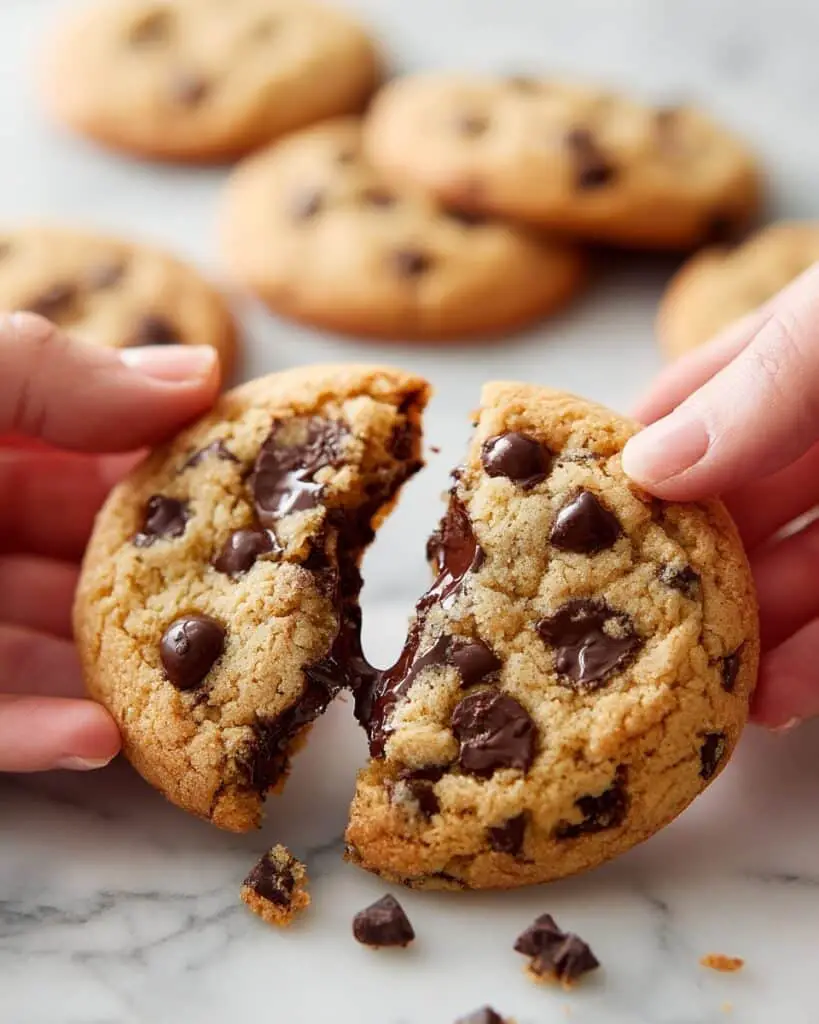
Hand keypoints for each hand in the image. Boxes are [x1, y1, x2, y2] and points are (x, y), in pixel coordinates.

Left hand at [0, 313, 219, 771]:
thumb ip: (63, 372)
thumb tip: (202, 372)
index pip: (104, 463)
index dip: (186, 473)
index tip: (270, 488)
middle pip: (92, 569)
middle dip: (172, 590)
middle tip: (263, 609)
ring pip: (50, 658)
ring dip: (122, 684)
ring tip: (206, 698)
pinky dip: (36, 738)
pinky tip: (101, 740)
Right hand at [623, 263, 818, 730]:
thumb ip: (768, 384)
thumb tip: (648, 462)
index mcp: (818, 347)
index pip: (700, 396)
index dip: (634, 451)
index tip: (573, 512)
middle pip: (746, 500)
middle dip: (686, 564)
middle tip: (620, 624)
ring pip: (808, 571)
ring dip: (753, 631)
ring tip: (697, 687)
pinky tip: (778, 695)